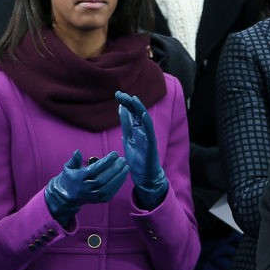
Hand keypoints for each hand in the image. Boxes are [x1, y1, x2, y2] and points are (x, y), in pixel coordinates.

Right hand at [45, 150, 129, 225]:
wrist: (66, 197)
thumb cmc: (69, 179)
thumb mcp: (68, 168)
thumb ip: (74, 160)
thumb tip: (77, 151)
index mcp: (78, 178)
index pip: (94, 169)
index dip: (105, 162)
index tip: (115, 154)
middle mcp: (85, 188)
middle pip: (102, 179)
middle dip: (115, 169)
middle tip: (123, 160)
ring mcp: (92, 196)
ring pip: (108, 187)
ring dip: (119, 177)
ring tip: (126, 167)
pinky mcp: (98, 200)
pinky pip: (110, 193)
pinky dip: (118, 185)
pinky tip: (123, 176)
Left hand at [116, 91, 168, 209]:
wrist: (144, 176)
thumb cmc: (137, 159)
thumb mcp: (128, 139)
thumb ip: (126, 125)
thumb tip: (121, 110)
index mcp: (137, 129)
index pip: (131, 112)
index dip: (125, 103)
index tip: (117, 94)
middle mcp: (143, 130)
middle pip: (137, 112)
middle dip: (129, 102)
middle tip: (120, 94)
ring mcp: (148, 136)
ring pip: (145, 119)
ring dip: (139, 108)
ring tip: (133, 99)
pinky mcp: (151, 144)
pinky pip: (150, 131)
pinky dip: (147, 122)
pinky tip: (143, 114)